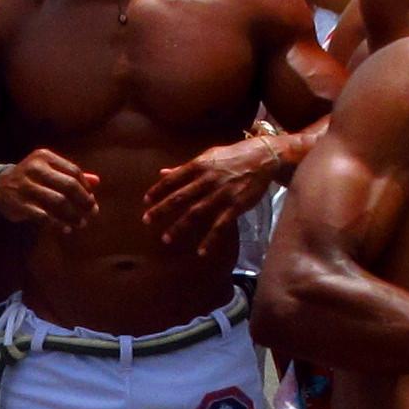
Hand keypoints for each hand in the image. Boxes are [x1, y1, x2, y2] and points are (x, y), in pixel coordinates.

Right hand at [0, 147, 101, 230]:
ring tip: (81, 223)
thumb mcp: (48, 170)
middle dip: (84, 201)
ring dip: (74, 215)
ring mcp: (26, 186)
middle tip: (92, 212)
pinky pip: (45, 216)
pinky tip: (66, 228)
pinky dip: (58, 224)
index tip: (91, 200)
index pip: (73, 172)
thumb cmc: (30, 179)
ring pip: (59, 202)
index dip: (85, 188)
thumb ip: (71, 175)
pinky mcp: (20, 204)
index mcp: (44, 157)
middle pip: (69, 186)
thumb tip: (97, 181)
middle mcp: (35, 168)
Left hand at [142, 134, 279, 255]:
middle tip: (146, 221)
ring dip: (180, 227)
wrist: (263, 158)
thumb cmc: (233, 156)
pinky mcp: (235, 206)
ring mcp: (222, 194)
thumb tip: (162, 173)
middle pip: (180, 197)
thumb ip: (185, 168)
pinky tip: (201, 252)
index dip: (158, 190)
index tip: (146, 201)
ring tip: (166, 239)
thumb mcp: (208, 156)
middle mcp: (208, 180)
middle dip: (162, 209)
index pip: (173, 179)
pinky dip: (210, 240)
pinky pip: (220, 226)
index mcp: (199, 166)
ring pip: (196, 213)